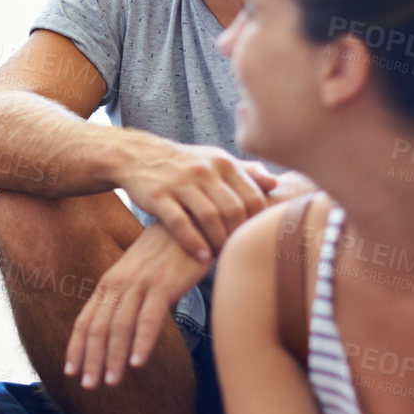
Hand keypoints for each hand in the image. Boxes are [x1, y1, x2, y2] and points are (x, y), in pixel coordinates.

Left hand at [65, 223, 209, 389]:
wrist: (189, 222)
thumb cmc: (166, 252)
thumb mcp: (139, 275)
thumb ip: (129, 299)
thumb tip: (126, 329)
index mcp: (110, 283)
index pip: (85, 320)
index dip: (76, 348)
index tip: (70, 372)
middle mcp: (119, 284)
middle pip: (98, 327)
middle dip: (92, 359)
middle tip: (89, 386)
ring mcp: (139, 283)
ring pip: (119, 326)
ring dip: (114, 357)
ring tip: (111, 382)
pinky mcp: (163, 284)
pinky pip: (149, 318)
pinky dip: (141, 342)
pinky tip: (138, 363)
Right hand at [119, 142, 275, 261]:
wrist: (139, 155)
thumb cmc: (184, 163)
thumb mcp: (215, 160)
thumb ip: (245, 171)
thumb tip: (275, 183)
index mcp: (223, 163)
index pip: (252, 197)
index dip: (256, 222)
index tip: (251, 237)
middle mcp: (204, 170)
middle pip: (233, 209)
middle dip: (237, 235)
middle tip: (235, 250)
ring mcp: (180, 183)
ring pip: (209, 217)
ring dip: (218, 242)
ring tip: (220, 256)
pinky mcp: (158, 196)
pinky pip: (180, 223)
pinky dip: (193, 242)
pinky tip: (202, 257)